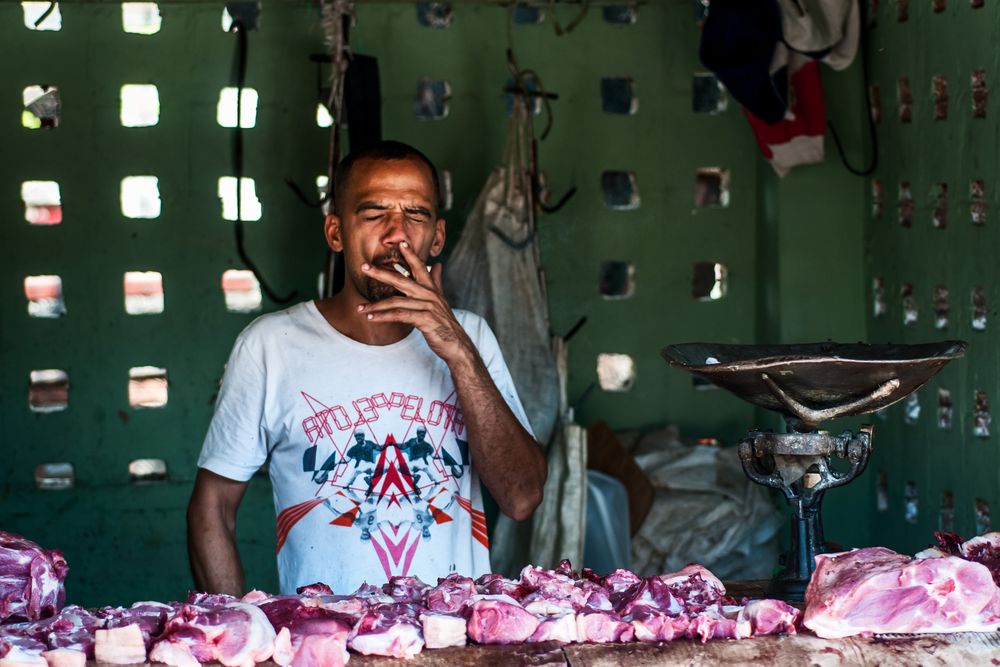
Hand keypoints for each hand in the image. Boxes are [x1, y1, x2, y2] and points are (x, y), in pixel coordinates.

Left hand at [358, 242, 475, 364]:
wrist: (456, 343)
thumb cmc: (444, 322)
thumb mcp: (441, 299)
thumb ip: (436, 281)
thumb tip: (438, 264)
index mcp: (432, 288)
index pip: (420, 267)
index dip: (411, 254)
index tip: (400, 243)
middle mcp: (429, 295)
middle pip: (401, 280)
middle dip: (381, 273)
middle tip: (364, 267)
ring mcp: (427, 306)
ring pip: (396, 301)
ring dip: (376, 305)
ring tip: (361, 308)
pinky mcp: (424, 319)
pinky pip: (399, 315)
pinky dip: (384, 316)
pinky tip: (372, 318)